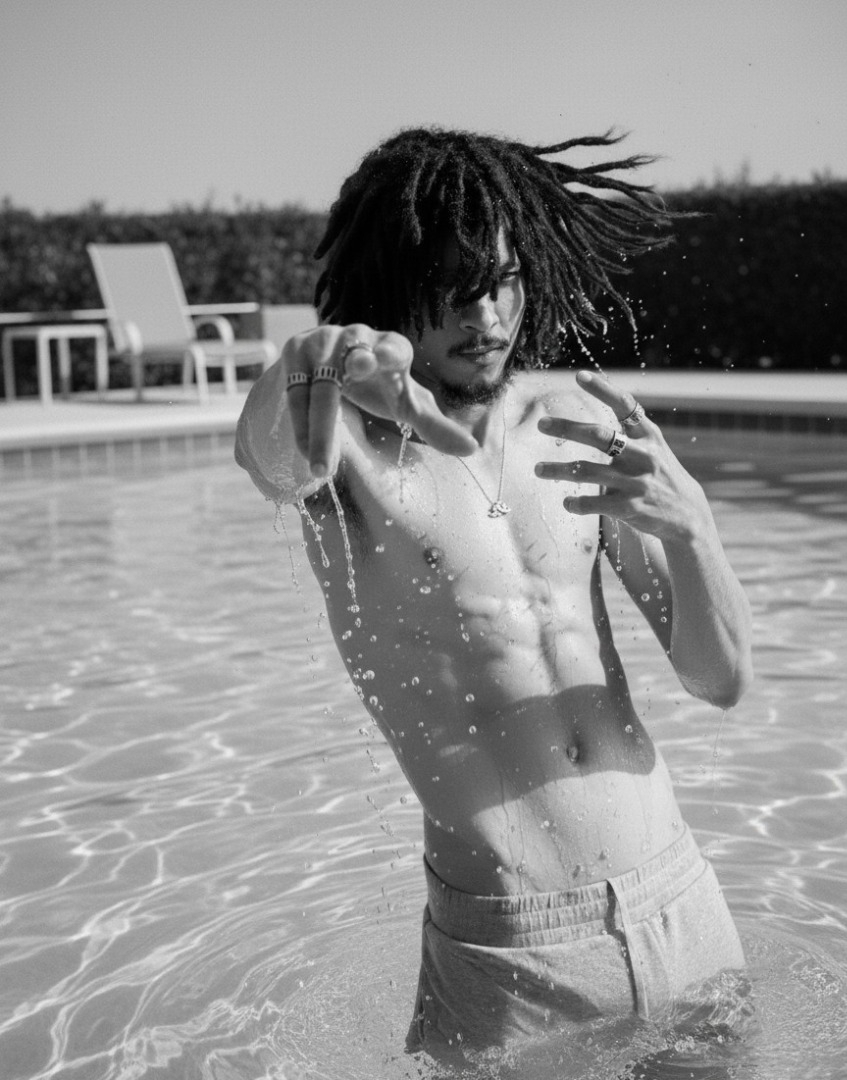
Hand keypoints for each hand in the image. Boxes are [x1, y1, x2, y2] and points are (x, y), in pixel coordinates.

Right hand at [283, 324, 477, 475]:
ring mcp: (323, 341)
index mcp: (392, 348)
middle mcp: (357, 337)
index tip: (380, 359)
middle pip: (354, 359)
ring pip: (320, 386)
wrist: (332, 364)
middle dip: (353, 367)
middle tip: (357, 371)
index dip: (388, 352)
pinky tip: (305, 453)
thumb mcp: (406, 406)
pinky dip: (300, 424)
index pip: (394, 347)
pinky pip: (295, 392)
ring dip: (319, 430)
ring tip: (320, 468)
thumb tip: (472, 450)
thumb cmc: (379, 385)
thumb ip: (435, 426)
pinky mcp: (296, 351)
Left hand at [534, 370, 710, 543]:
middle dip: (567, 428)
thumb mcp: (654, 448)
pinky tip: (567, 502)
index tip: (579, 376)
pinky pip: (593, 503)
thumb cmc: (662, 476)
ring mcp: (636, 482)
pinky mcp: (629, 508)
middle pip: (599, 436)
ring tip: (538, 469)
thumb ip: (630, 431)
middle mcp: (643, 455)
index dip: (603, 389)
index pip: (625, 405)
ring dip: (558, 470)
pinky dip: (576, 503)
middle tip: (541, 424)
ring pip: (587, 472)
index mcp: (649, 436)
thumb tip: (600, 407)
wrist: (688, 515)